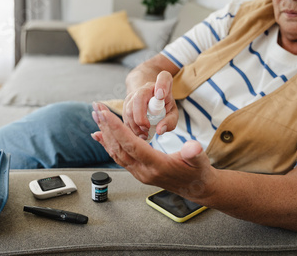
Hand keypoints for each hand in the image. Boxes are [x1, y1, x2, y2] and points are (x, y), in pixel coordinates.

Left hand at [91, 102, 213, 199]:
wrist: (196, 188)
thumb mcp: (199, 160)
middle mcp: (143, 171)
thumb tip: (193, 147)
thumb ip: (194, 153)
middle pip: (119, 147)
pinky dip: (107, 144)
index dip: (117, 128)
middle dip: (106, 126)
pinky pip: (118, 157)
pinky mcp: (137, 171)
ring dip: (105, 132)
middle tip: (96, 107)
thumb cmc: (197, 171)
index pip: (132, 144)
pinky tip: (99, 134)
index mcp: (156, 166)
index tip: (105, 113)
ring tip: (96, 115)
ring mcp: (138, 173)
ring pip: (116, 152)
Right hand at [122, 71, 178, 139]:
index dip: (162, 85)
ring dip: (135, 125)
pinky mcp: (126, 102)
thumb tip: (160, 130)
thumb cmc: (163, 106)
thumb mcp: (172, 113)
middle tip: (147, 128)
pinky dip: (130, 127)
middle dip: (141, 117)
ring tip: (144, 133)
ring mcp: (134, 93)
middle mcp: (147, 87)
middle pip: (139, 98)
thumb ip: (170, 121)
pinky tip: (138, 132)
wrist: (150, 99)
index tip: (161, 95)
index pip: (163, 78)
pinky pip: (124, 115)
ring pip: (129, 109)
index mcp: (163, 85)